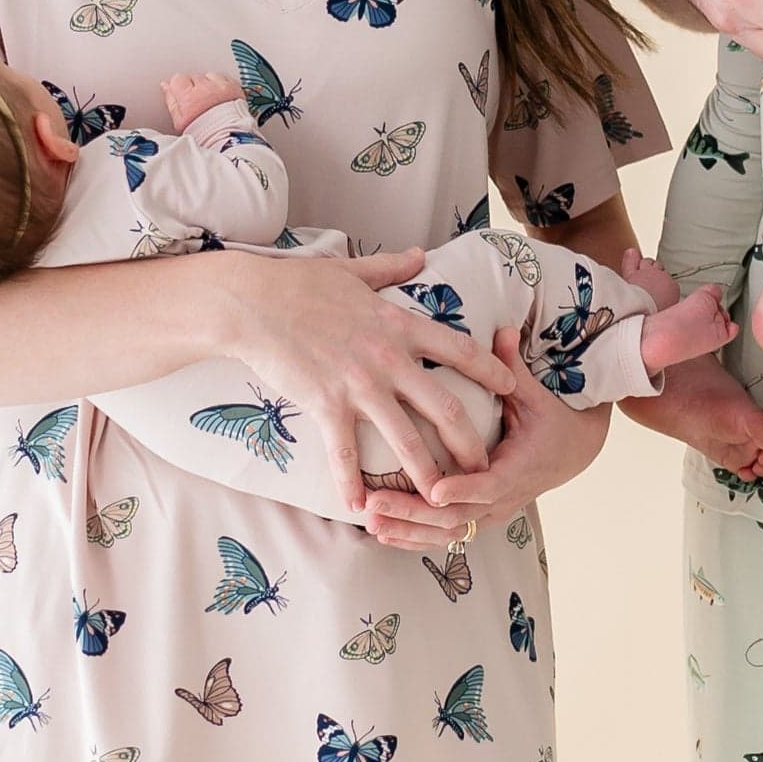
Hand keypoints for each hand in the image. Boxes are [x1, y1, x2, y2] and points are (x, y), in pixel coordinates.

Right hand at [220, 249, 518, 520]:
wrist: (251, 303)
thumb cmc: (298, 283)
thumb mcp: (352, 270)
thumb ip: (391, 267)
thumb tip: (420, 254)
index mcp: (399, 325)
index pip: (459, 350)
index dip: (490, 370)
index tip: (511, 387)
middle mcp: (388, 359)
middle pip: (445, 407)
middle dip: (470, 442)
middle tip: (486, 468)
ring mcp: (358, 385)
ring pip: (405, 439)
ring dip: (426, 473)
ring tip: (441, 501)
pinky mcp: (325, 405)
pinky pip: (344, 453)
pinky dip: (351, 483)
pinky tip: (359, 507)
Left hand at [360, 326, 607, 545]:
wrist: (574, 451)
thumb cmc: (553, 419)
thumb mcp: (536, 396)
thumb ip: (514, 369)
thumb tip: (505, 330)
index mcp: (519, 469)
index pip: (490, 486)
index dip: (462, 490)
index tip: (434, 489)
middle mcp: (504, 499)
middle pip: (457, 517)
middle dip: (413, 514)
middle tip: (374, 504)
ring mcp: (491, 512)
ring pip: (447, 533)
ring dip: (407, 530)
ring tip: (370, 521)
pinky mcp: (479, 516)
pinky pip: (445, 534)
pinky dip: (414, 537)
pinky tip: (383, 534)